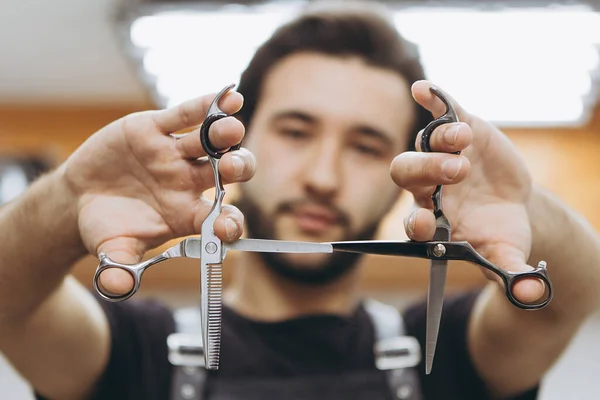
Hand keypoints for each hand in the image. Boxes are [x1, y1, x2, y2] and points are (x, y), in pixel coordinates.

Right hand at [61, 91, 255, 295]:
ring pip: (210, 141)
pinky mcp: (157, 129)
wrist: (80, 197)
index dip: (228, 222)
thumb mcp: (111, 250)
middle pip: (226, 173)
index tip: (226, 227)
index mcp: (188, 214)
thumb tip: (118, 289)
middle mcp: (189, 182)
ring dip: (224, 135)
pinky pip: (185, 115)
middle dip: (235, 168)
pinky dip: (205, 106)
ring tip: (231, 128)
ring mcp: (176, 153)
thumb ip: (119, 269)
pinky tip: (227, 96)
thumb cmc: (104, 227)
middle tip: (234, 166)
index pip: (220, 218)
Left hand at [390, 80, 543, 302]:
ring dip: (440, 140)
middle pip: (409, 175)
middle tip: (458, 172)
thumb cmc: (499, 233)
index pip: (413, 222)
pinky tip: (423, 89)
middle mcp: (427, 188)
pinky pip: (439, 114)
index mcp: (433, 222)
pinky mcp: (456, 132)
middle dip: (428, 170)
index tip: (425, 223)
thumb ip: (512, 274)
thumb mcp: (506, 255)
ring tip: (464, 139)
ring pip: (424, 144)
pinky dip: (432, 100)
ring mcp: (439, 157)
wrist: (508, 205)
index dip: (416, 221)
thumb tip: (530, 296)